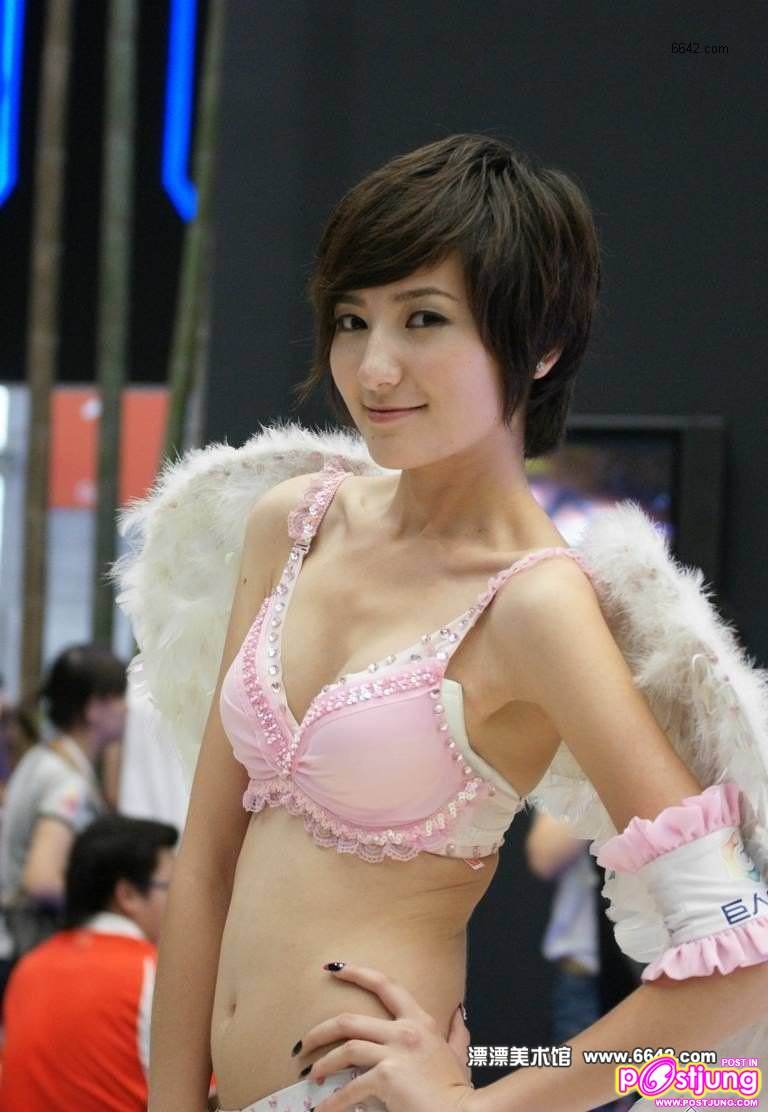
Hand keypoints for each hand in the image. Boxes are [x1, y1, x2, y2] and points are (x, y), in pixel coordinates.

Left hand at [301, 961, 477, 1111]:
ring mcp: (396, 1052)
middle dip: (321, 1030)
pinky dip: (334, 1101)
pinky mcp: (387, 1077)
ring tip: (312, 1075)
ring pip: (345, 1049)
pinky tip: (325, 1109)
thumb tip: (459, 1011)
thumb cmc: (457, 1090)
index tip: (334, 968)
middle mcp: (406, 1031)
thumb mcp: (459, 1054)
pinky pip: (351, 1088)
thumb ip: (456, 1032)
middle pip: (350, 1020)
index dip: (356, 972)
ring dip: (323, 1063)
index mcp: (420, 1020)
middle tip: (305, 1041)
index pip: (384, 984)